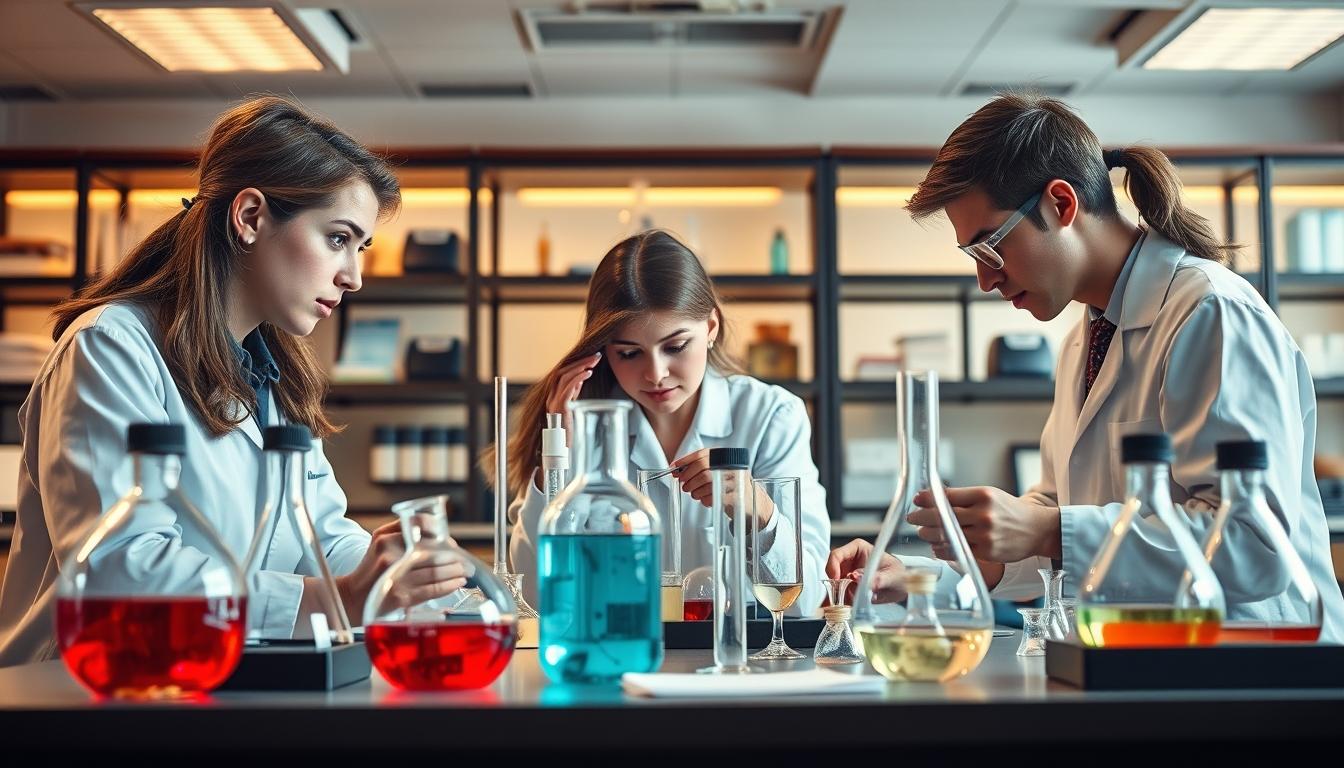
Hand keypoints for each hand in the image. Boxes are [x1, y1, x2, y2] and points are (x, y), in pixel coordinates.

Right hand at [334, 521, 468, 619]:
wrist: (353, 597)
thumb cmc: (373, 568)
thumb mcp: (379, 540)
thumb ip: (403, 529)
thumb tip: (440, 534)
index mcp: (385, 538)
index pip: (421, 526)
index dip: (441, 534)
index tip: (452, 544)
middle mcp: (390, 555)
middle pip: (433, 552)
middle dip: (454, 557)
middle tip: (466, 561)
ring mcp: (396, 577)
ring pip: (435, 571)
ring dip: (455, 571)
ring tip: (465, 572)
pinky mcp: (401, 596)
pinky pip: (432, 589)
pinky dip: (449, 585)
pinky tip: (457, 583)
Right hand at [546, 352, 601, 439]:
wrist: (562, 451)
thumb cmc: (568, 432)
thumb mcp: (572, 408)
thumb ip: (573, 394)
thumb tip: (580, 379)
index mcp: (554, 397)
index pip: (563, 374)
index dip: (576, 363)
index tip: (591, 358)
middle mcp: (551, 397)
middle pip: (563, 371)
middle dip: (580, 361)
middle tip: (596, 355)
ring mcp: (553, 402)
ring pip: (564, 377)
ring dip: (581, 366)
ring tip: (594, 361)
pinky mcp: (559, 408)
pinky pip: (567, 389)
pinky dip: (578, 378)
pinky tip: (588, 373)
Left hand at [671, 448, 773, 526]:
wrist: (752, 502)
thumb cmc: (730, 486)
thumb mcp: (718, 473)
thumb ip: (701, 468)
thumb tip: (677, 470)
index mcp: (726, 457)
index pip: (702, 454)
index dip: (685, 461)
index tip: (673, 468)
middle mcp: (732, 466)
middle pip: (702, 468)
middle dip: (688, 478)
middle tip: (683, 485)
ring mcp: (735, 480)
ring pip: (706, 483)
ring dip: (695, 491)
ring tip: (695, 494)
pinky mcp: (736, 495)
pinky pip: (713, 497)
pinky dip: (704, 500)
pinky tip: (706, 500)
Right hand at [825, 538, 906, 604]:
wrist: (903, 588)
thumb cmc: (899, 575)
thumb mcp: (892, 576)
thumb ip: (877, 578)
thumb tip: (858, 578)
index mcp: (858, 549)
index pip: (837, 555)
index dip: (833, 567)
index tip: (836, 581)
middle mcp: (849, 561)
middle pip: (830, 571)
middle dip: (832, 585)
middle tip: (836, 598)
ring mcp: (847, 575)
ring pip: (832, 584)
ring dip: (834, 596)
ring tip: (838, 606)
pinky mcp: (848, 589)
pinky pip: (838, 595)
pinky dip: (837, 603)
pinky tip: (840, 609)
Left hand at [908, 486, 1060, 563]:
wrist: (1037, 529)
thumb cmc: (1009, 511)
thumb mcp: (989, 495)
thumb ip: (963, 497)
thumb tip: (933, 497)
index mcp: (983, 495)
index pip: (946, 497)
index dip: (927, 499)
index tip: (917, 500)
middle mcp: (983, 514)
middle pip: (942, 517)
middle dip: (922, 517)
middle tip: (913, 517)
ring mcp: (985, 535)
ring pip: (947, 536)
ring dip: (929, 534)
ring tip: (923, 532)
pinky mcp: (987, 552)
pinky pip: (957, 551)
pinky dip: (942, 549)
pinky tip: (937, 546)